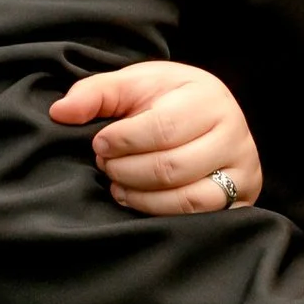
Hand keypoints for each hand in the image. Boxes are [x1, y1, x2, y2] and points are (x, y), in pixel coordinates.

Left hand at [51, 62, 264, 214]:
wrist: (209, 115)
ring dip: (140, 197)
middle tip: (105, 166)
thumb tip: (60, 112)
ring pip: (187, 199)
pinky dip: (161, 214)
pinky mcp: (243, 199)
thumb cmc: (166, 99)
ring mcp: (243, 169)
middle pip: (172, 167)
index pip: (162, 128)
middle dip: (126, 171)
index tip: (99, 144)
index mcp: (208, 97)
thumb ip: (95, 94)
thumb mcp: (133, 85)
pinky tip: (139, 201)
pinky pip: (201, 219)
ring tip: (117, 185)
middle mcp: (234, 133)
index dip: (122, 142)